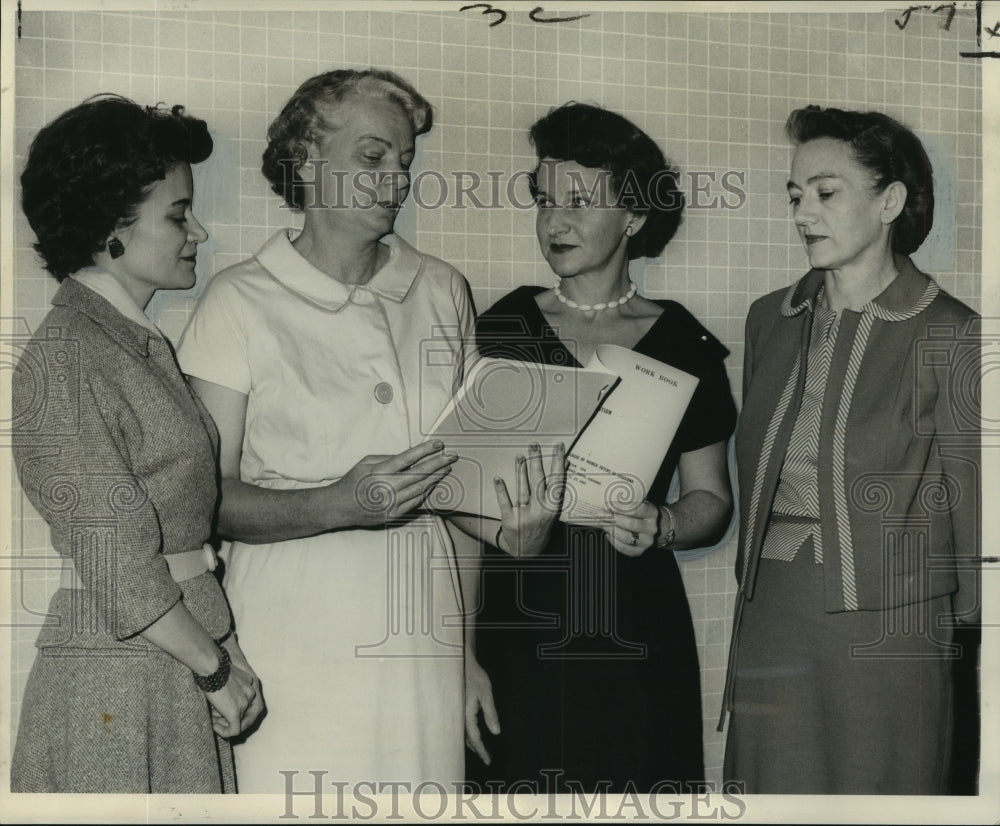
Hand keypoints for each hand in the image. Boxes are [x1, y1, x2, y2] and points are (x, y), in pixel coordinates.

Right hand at [203, 650, 260, 736]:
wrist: (213, 667)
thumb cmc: (214, 668)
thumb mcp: (226, 676)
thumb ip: (229, 687)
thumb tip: (221, 699)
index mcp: (250, 683)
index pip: (247, 701)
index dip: (234, 707)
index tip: (220, 707)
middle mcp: (251, 693)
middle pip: (243, 712)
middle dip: (228, 716)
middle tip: (214, 714)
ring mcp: (245, 703)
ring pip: (237, 721)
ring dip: (223, 722)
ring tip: (211, 717)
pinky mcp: (236, 712)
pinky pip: (234, 730)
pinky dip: (224, 731)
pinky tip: (214, 726)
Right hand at [329, 440, 456, 527]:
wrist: (340, 508)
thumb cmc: (353, 481)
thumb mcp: (366, 462)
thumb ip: (388, 458)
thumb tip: (410, 456)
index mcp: (379, 472)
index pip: (408, 458)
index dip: (425, 450)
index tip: (438, 444)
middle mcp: (387, 488)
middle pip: (419, 473)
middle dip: (438, 463)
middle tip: (451, 456)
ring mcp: (391, 503)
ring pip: (420, 488)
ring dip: (436, 477)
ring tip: (446, 468)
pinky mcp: (394, 514)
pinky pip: (416, 502)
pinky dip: (426, 491)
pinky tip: (433, 483)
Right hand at [465, 656, 499, 764]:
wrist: (461, 663)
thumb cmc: (475, 677)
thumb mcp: (486, 694)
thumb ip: (490, 713)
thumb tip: (496, 732)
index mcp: (466, 715)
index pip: (475, 738)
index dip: (482, 750)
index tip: (488, 761)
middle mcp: (459, 716)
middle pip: (467, 738)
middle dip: (477, 749)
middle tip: (487, 758)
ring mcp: (457, 712)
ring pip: (463, 733)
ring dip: (472, 742)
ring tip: (481, 749)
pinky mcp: (457, 708)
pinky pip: (462, 726)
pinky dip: (468, 734)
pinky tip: (473, 733)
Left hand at [494, 442, 565, 556]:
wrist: (528, 552)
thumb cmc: (542, 525)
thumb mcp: (553, 509)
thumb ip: (556, 487)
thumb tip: (565, 463)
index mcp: (553, 508)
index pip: (557, 481)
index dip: (558, 462)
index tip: (558, 447)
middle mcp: (540, 511)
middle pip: (539, 481)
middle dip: (537, 461)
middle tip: (534, 445)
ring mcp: (525, 516)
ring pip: (523, 490)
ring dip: (521, 471)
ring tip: (520, 456)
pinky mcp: (510, 521)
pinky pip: (505, 502)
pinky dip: (501, 490)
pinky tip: (498, 478)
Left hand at [602, 500, 659, 556]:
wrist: (658, 528)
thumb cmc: (644, 514)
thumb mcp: (641, 504)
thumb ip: (628, 503)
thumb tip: (608, 504)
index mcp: (652, 514)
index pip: (637, 509)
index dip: (621, 507)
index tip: (609, 504)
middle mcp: (651, 528)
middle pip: (630, 524)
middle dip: (613, 519)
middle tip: (601, 514)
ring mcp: (646, 541)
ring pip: (626, 537)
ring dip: (611, 530)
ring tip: (602, 524)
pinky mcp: (640, 551)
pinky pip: (624, 548)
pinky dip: (614, 541)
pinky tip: (608, 534)